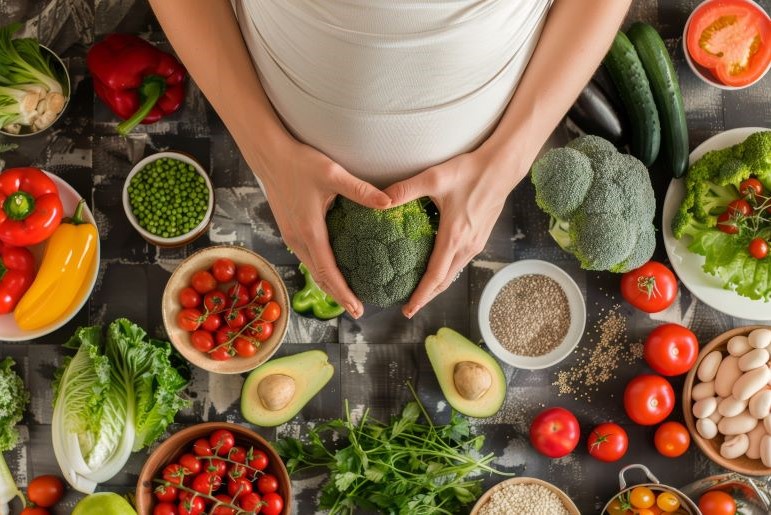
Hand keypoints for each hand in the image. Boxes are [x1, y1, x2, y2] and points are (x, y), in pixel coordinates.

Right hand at [256, 139, 389, 317]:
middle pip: (319, 277)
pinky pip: (307, 256)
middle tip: (358, 310)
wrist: (269, 155)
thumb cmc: (300, 162)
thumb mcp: (333, 173)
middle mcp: (297, 239)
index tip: (357, 309)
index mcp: (310, 231)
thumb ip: (361, 190)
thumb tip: (390, 201)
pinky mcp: (289, 229)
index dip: (343, 293)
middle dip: (338, 295)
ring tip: (348, 293)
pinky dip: (321, 268)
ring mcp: (291, 235)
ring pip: (312, 268)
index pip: (328, 272)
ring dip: (329, 283)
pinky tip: (334, 266)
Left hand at [384, 149, 524, 317]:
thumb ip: (406, 190)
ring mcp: (476, 244)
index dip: (421, 295)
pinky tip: (435, 266)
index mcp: (454, 237)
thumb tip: (380, 200)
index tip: (408, 309)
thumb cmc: (469, 172)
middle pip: (444, 282)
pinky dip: (446, 272)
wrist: (501, 167)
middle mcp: (467, 246)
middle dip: (426, 297)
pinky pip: (460, 262)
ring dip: (437, 285)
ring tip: (419, 291)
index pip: (435, 276)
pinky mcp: (480, 238)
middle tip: (408, 307)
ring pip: (453, 273)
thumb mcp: (434, 178)